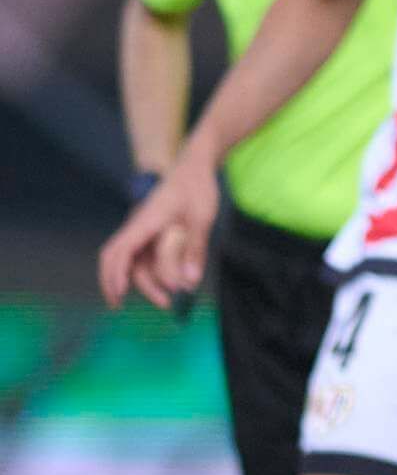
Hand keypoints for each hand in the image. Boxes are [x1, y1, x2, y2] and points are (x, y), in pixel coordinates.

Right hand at [97, 156, 218, 310]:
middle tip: (158, 305)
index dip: (115, 275)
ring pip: (135, 262)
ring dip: (147, 282)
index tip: (119, 297)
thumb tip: (189, 282)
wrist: (194, 169)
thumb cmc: (197, 189)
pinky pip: (146, 258)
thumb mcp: (202, 218)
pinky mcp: (152, 235)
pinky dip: (152, 273)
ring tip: (170, 300)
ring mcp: (143, 232)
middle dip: (130, 285)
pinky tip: (166, 285)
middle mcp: (138, 228)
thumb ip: (194, 249)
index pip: (120, 251)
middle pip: (122, 261)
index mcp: (145, 221)